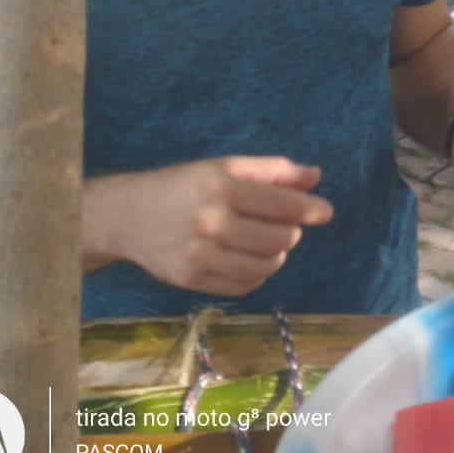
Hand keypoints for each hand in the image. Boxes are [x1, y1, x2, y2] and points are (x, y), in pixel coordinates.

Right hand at [90, 156, 333, 297]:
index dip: (310, 209)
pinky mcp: (191, 279)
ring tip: (266, 242)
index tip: (325, 212)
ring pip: (266, 266)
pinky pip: (244, 285)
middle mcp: (211, 222)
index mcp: (222, 187)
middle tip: (282, 224)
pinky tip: (247, 258)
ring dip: (275, 255)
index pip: (282, 203)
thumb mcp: (225, 167)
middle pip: (280, 238)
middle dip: (290, 231)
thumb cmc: (184, 186)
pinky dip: (256, 274)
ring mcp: (200, 255)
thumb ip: (273, 171)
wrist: (128, 215)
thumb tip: (315, 177)